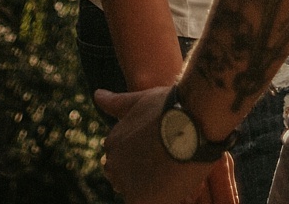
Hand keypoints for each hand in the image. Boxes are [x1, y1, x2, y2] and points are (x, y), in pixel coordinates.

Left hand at [94, 87, 235, 203]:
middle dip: (147, 177)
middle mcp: (114, 164)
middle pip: (128, 180)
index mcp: (113, 142)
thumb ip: (116, 102)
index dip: (143, 161)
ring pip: (139, 193)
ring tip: (178, 174)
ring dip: (157, 189)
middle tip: (172, 165)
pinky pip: (150, 203)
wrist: (192, 120)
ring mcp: (126, 183)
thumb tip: (96, 95)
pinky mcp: (141, 200)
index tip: (161, 154)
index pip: (123, 161)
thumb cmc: (170, 107)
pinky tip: (180, 190)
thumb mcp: (140, 100)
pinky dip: (164, 199)